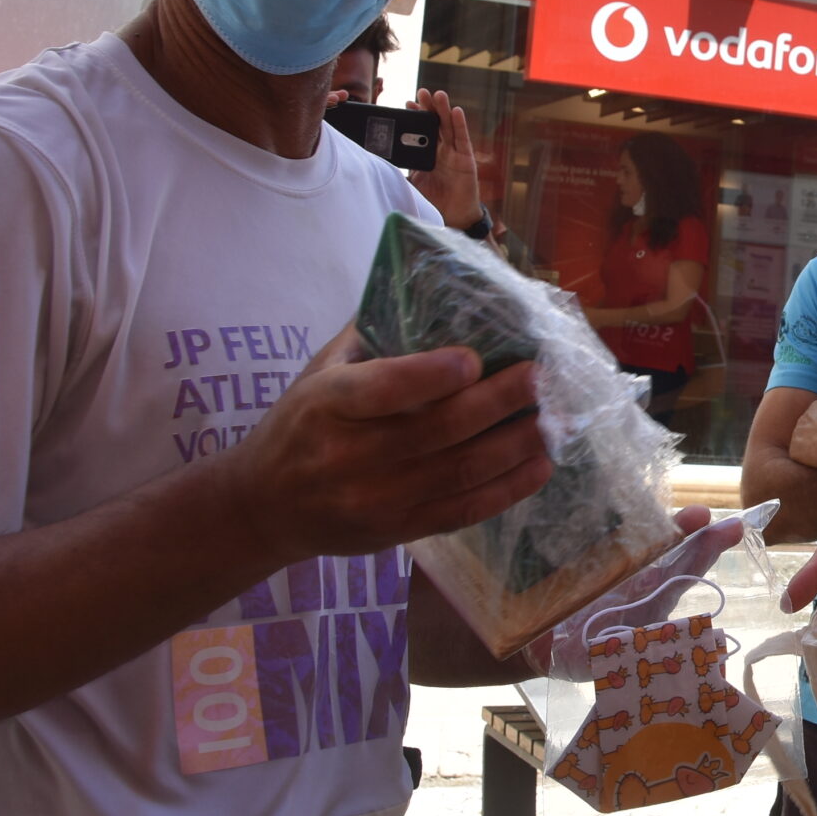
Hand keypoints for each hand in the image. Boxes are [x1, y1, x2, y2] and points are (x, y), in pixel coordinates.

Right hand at [213, 322, 553, 563]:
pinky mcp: (398, 530)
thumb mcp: (317, 373)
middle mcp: (351, 455)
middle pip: (437, 430)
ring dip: (515, 445)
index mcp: (327, 405)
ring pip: (460, 472)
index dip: (430, 375)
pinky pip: (463, 511)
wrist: (263, 508)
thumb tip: (432, 285)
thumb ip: (369, 336)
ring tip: (553, 417)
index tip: (474, 357)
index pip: (383, 389)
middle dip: (496, 402)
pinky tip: (540, 465)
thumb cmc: (300, 425)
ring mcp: (377, 499)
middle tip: (538, 376)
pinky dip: (508, 489)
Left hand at [407, 88, 485, 230]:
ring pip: (449, 127)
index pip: (422, 131)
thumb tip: (376, 166)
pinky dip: (461, 124)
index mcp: (429, 154)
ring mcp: (456, 154)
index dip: (416, 117)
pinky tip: (457, 111)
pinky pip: (463, 140)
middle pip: (436, 124)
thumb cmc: (434, 201)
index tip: (407, 103)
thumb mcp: (412, 184)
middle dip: (428, 108)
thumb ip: (400, 173)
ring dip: (444, 110)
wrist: (452, 217)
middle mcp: (443, 151)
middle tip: (421, 91)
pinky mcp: (466, 161)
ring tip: (438, 94)